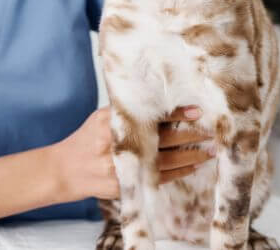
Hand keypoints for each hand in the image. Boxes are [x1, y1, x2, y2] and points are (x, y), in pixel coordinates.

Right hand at [55, 105, 212, 200]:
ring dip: (191, 157)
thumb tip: (154, 95)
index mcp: (117, 124)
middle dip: (190, 137)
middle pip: (164, 141)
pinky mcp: (130, 184)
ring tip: (210, 151)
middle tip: (212, 132)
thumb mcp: (102, 116)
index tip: (196, 111)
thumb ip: (127, 110)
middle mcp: (123, 146)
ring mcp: (127, 168)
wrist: (67, 169)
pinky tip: (193, 166)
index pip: (153, 118)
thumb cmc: (87, 137)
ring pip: (166, 162)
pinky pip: (159, 179)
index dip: (176, 115)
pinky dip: (178, 173)